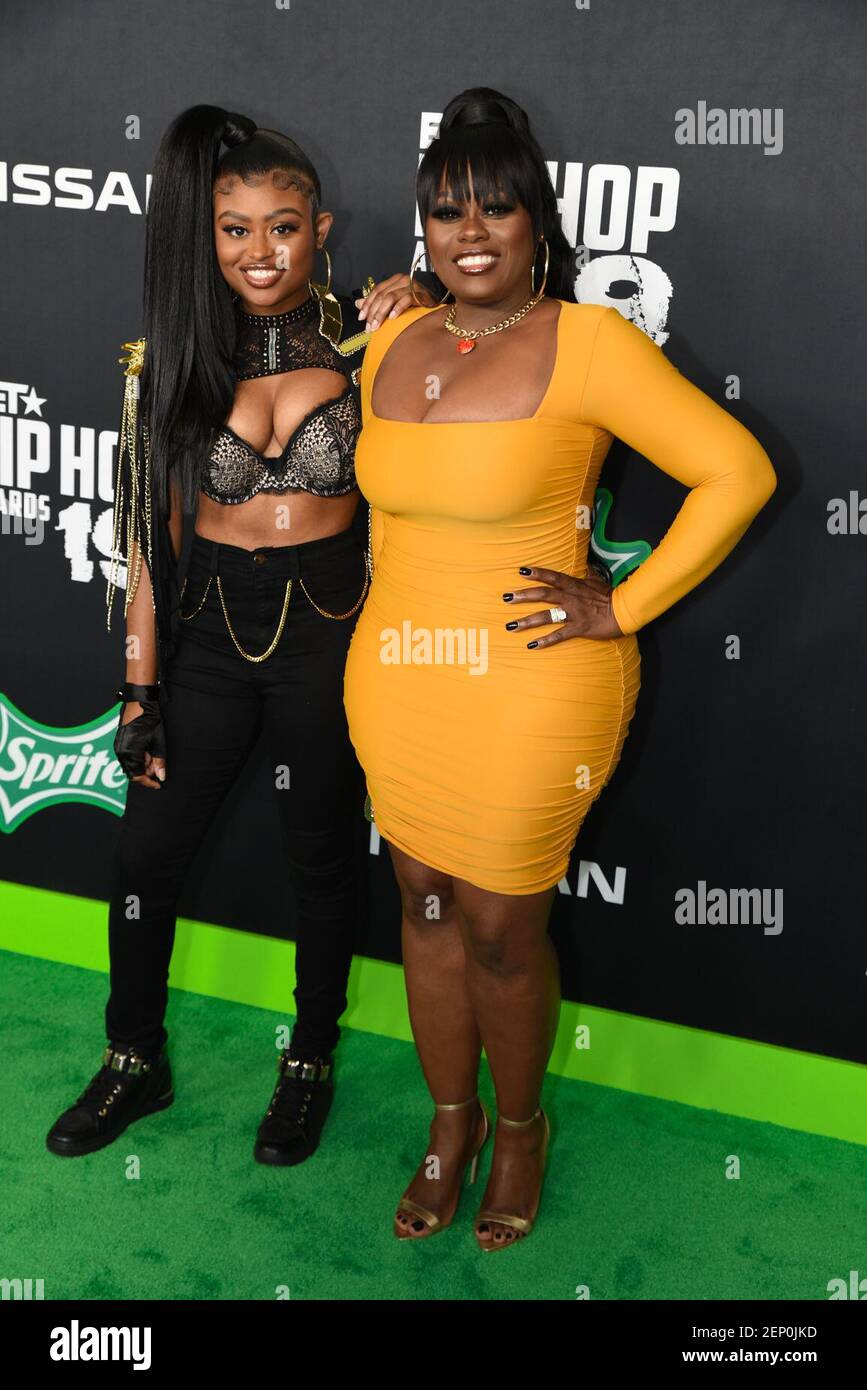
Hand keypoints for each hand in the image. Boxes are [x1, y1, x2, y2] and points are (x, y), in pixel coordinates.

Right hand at [115, 699, 166, 788]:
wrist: (140, 702)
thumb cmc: (150, 719)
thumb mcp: (158, 742)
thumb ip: (159, 761)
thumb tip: (161, 776)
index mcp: (129, 753)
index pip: (137, 776)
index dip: (148, 782)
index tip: (158, 784)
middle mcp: (120, 751)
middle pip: (132, 772)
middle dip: (146, 772)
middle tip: (158, 765)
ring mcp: (118, 746)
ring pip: (130, 764)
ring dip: (142, 764)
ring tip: (153, 754)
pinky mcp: (119, 741)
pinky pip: (127, 756)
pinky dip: (137, 757)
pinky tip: (146, 749)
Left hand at [354, 273, 434, 329]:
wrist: (437, 305)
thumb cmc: (415, 305)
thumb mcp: (393, 302)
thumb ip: (376, 302)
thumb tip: (357, 303)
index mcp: (394, 280)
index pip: (377, 290)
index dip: (367, 304)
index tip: (361, 318)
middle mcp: (402, 280)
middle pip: (382, 295)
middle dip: (373, 312)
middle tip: (368, 327)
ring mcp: (411, 285)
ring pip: (390, 297)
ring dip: (381, 313)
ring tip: (376, 326)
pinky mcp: (420, 293)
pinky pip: (406, 300)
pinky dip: (398, 309)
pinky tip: (392, 318)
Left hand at [503, 564, 623, 646]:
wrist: (625, 611)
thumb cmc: (611, 595)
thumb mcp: (597, 581)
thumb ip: (587, 573)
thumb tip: (585, 565)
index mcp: (574, 585)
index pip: (552, 576)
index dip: (537, 573)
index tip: (521, 571)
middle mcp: (570, 598)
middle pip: (543, 595)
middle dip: (523, 596)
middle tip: (506, 598)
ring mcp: (573, 613)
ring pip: (546, 616)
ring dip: (527, 621)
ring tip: (511, 626)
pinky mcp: (578, 628)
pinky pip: (559, 635)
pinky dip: (545, 641)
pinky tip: (531, 645)